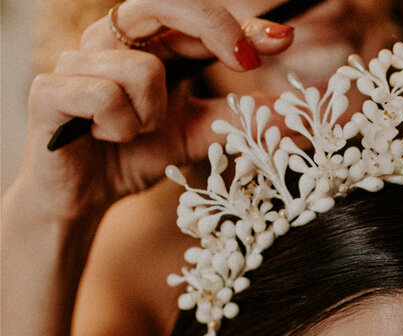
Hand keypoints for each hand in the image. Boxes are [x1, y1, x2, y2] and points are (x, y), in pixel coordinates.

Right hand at [16, 1, 293, 215]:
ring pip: (141, 69)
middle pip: (162, 2)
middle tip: (245, 63)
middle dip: (212, 26)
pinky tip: (106, 136)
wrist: (87, 195)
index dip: (238, 23)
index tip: (283, 41)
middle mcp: (113, 40)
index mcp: (151, 43)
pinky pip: (103, 95)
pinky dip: (118, 126)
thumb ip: (244, 120)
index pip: (196, 15)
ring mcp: (78, 60)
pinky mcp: (50, 89)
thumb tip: (299, 116)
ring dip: (151, 115)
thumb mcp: (204, 136)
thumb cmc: (139, 154)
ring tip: (135, 133)